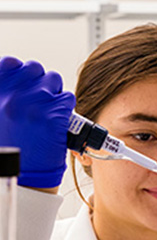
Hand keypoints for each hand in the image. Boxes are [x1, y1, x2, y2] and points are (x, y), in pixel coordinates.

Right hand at [0, 56, 74, 187]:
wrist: (20, 176)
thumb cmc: (9, 149)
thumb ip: (4, 97)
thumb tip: (15, 81)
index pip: (10, 63)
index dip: (21, 71)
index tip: (25, 81)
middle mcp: (13, 95)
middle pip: (35, 68)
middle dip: (40, 81)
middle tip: (42, 97)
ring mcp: (34, 103)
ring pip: (54, 80)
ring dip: (55, 92)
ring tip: (51, 109)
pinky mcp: (54, 116)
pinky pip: (68, 98)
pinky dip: (66, 107)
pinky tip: (60, 119)